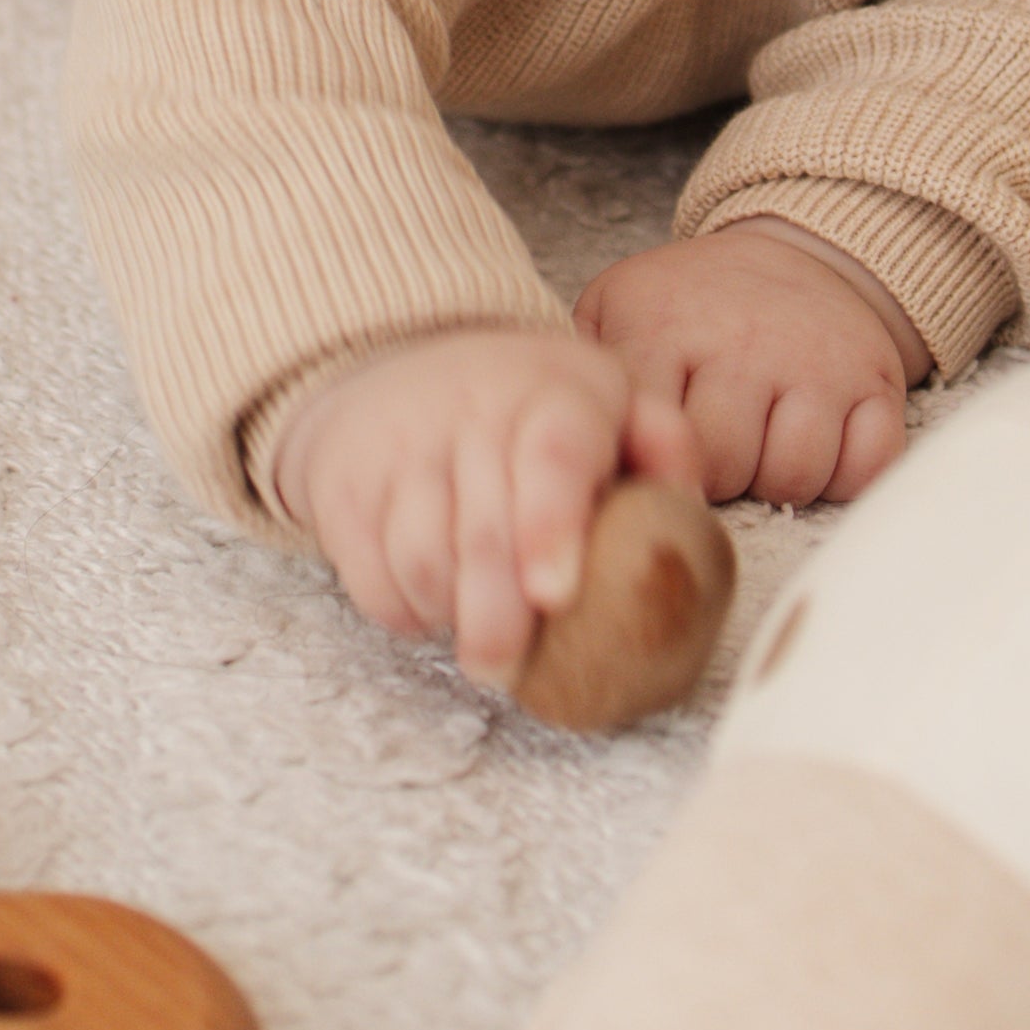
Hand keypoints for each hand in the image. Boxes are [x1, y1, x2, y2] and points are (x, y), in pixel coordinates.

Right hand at [266, 323, 669, 685]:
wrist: (395, 360)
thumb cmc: (530, 406)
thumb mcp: (610, 398)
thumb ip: (664, 445)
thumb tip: (687, 513)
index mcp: (553, 393)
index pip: (551, 457)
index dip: (550, 527)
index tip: (554, 595)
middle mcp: (470, 411)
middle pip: (481, 531)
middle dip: (499, 617)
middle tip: (512, 670)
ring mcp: (398, 446)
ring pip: (419, 558)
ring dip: (451, 617)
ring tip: (482, 637)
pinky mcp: (343, 486)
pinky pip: (367, 575)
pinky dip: (402, 611)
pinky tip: (433, 608)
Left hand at [574, 223, 921, 512]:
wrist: (796, 252)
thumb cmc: (690, 306)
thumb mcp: (615, 310)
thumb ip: (582, 370)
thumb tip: (546, 444)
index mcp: (663, 326)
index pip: (650, 434)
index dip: (650, 466)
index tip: (652, 464)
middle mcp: (745, 341)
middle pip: (726, 467)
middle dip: (715, 478)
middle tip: (714, 450)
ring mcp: (818, 362)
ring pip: (796, 475)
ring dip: (778, 477)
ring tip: (761, 442)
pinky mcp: (879, 381)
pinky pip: (867, 467)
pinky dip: (845, 473)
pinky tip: (818, 443)